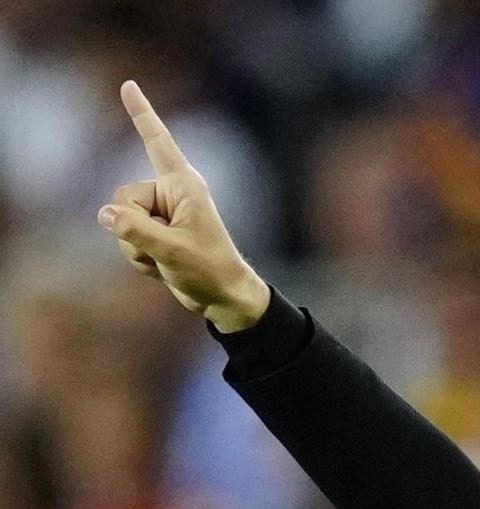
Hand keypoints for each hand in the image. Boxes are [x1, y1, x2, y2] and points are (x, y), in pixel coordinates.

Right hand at [97, 80, 269, 332]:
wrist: (223, 298)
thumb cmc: (209, 270)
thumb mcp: (172, 252)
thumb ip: (135, 231)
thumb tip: (103, 214)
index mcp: (183, 186)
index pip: (157, 142)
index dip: (142, 114)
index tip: (128, 86)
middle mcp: (170, 193)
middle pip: (123, 199)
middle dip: (134, 230)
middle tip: (165, 250)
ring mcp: (161, 214)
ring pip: (121, 222)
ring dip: (136, 249)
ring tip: (166, 261)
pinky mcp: (155, 233)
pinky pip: (127, 239)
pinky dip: (139, 258)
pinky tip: (161, 267)